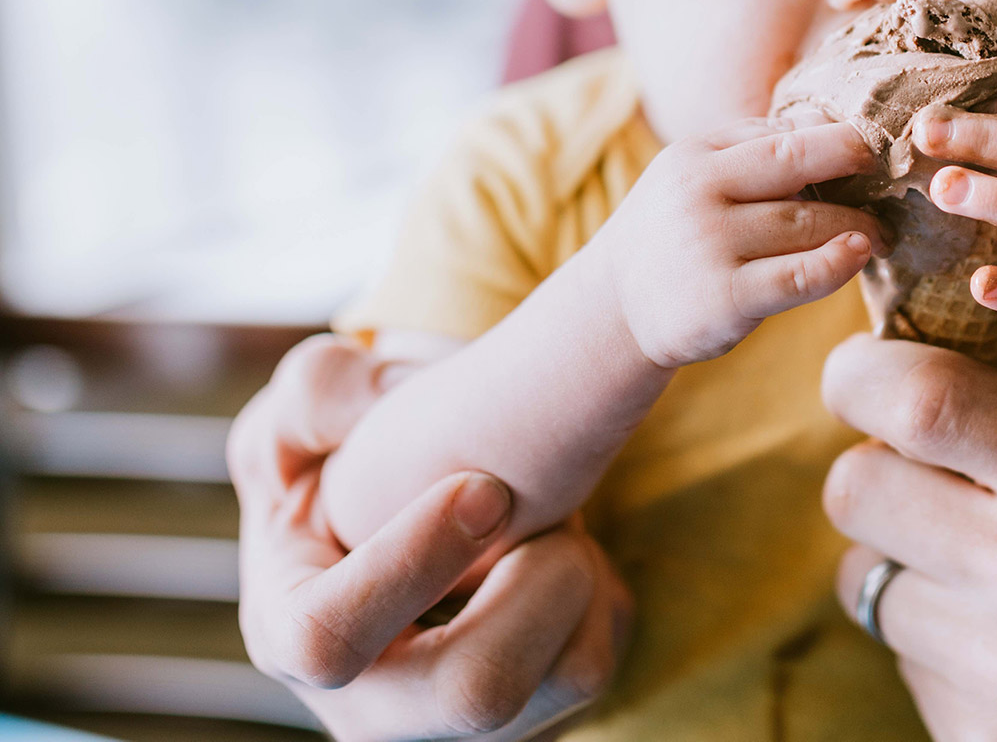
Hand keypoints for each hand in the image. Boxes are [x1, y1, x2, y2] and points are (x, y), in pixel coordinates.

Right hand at [229, 335, 632, 740]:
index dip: (409, 565)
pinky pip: (598, 661)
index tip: (482, 488)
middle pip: (476, 692)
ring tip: (549, 519)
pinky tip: (559, 553)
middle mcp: (374, 708)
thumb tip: (370, 412)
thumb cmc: (354, 456)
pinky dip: (601, 591)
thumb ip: (319, 391)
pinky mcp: (534, 718)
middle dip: (535, 583)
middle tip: (544, 505)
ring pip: (567, 676)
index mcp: (291, 632)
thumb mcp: (313, 407)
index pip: (326, 640)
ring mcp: (458, 728)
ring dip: (576, 572)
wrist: (423, 502)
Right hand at [583, 117, 887, 366]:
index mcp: (695, 154)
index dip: (838, 138)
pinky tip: (858, 255)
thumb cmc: (675, 233)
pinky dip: (837, 263)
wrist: (613, 308)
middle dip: (854, 163)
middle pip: (795, 162)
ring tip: (881, 232)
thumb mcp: (696, 176)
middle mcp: (697, 192)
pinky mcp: (724, 298)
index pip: (781, 134)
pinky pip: (798, 275)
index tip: (877, 150)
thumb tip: (826, 118)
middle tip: (895, 177)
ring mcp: (709, 244)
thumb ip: (753, 146)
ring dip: (857, 225)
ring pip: (805, 222)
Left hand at [819, 335, 996, 741]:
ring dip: (903, 562)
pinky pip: (901, 660)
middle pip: (858, 488)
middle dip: (875, 469)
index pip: (923, 401)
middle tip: (918, 473)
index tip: (861, 373)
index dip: (863, 374)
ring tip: (982, 569)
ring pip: (865, 578)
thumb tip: (897, 361)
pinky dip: (934, 642)